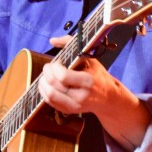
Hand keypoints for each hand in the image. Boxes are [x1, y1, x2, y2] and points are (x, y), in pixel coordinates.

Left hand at [38, 35, 150, 149]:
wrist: (108, 98)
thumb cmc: (97, 75)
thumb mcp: (89, 57)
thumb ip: (71, 43)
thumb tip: (52, 40)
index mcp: (88, 81)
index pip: (63, 76)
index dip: (54, 67)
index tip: (56, 62)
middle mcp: (81, 96)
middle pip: (54, 85)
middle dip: (46, 73)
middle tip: (48, 67)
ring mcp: (75, 105)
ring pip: (49, 95)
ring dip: (42, 83)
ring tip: (45, 75)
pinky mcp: (69, 111)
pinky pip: (50, 102)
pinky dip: (44, 91)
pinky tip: (47, 84)